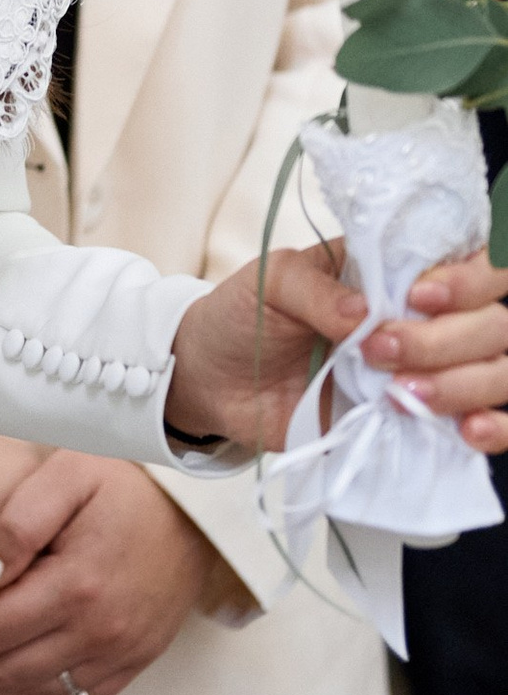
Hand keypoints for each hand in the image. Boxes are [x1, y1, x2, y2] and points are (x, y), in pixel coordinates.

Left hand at [0, 452, 210, 694]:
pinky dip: (33, 694)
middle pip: (7, 671)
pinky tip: (7, 675)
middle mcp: (101, 632)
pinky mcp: (135, 663)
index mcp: (77, 587)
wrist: (198, 512)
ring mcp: (122, 654)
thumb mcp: (66, 478)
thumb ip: (14, 527)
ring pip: (37, 693)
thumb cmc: (127, 486)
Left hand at [169, 241, 507, 456]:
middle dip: (448, 339)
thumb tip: (365, 315)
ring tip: (405, 395)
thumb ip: (315, 289)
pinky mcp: (419, 420)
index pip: (473, 262)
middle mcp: (428, 318)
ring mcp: (431, 371)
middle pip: (493, 323)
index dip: (466, 280)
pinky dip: (491, 428)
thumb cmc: (246, 314)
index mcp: (398, 269)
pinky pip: (485, 425)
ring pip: (497, 372)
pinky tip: (468, 432)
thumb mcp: (270, 282)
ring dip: (465, 384)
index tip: (420, 297)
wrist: (215, 381)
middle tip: (380, 352)